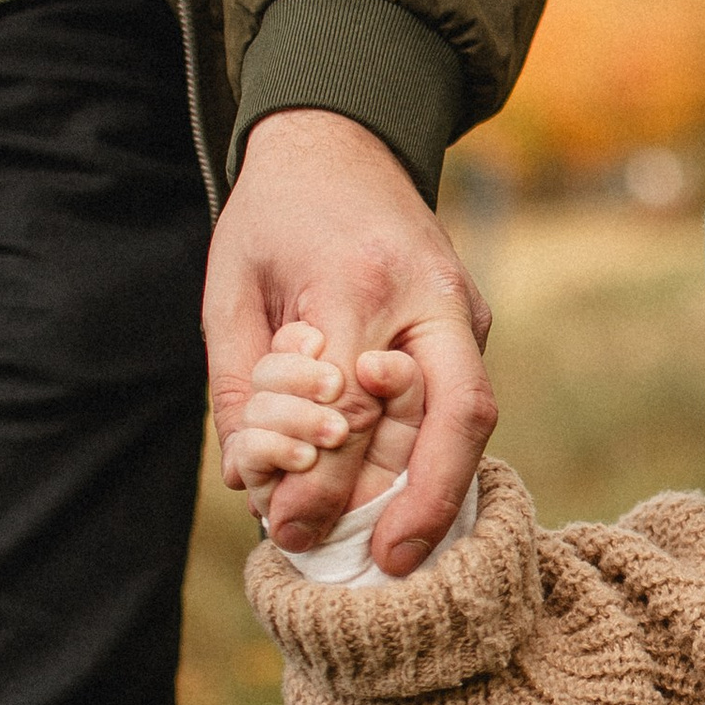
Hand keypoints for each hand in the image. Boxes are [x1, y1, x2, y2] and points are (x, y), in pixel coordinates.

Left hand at [205, 111, 494, 573]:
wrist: (341, 139)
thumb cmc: (274, 218)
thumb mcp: (230, 292)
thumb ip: (240, 390)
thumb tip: (255, 484)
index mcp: (356, 280)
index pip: (351, 406)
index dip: (323, 481)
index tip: (286, 532)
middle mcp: (430, 295)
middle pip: (458, 415)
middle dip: (428, 501)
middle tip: (392, 565)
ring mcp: (464, 307)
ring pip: (468, 416)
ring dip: (428, 486)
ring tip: (388, 546)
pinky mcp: (474, 320)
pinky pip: (460, 399)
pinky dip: (432, 453)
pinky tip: (398, 495)